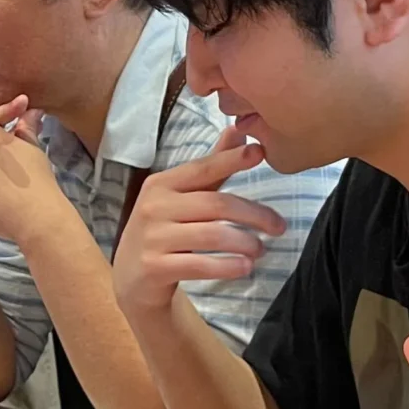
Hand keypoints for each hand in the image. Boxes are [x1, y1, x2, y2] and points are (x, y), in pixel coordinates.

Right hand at [111, 127, 286, 315]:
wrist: (129, 278)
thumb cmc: (163, 231)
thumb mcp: (180, 197)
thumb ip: (210, 167)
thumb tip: (238, 130)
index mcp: (161, 184)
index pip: (202, 168)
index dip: (231, 159)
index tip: (259, 153)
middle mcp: (154, 207)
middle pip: (216, 204)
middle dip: (254, 215)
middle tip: (279, 227)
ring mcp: (153, 238)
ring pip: (212, 234)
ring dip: (245, 242)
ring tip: (261, 249)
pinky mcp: (155, 268)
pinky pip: (200, 265)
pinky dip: (228, 266)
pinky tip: (245, 267)